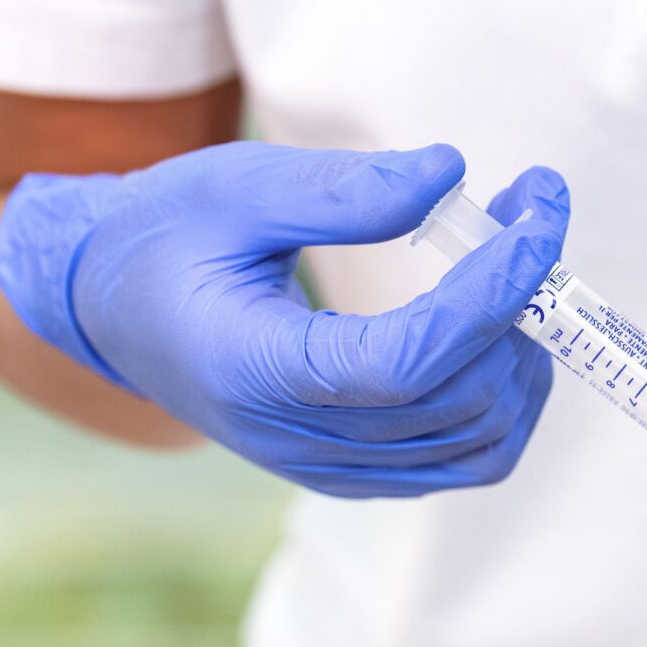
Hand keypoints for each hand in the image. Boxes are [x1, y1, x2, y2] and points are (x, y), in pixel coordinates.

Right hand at [0, 140, 564, 496]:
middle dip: (520, 303)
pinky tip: (503, 325)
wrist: (110, 308)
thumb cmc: (162, 238)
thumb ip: (340, 189)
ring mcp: (330, 467)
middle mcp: (296, 439)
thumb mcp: (230, 188)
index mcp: (254, 372)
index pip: (406, 362)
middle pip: (457, 401)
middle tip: (529, 210)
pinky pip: (466, 460)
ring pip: (480, 443)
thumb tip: (451, 174)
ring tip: (521, 264)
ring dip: (524, 352)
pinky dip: (508, 397)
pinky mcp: (358, 471)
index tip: (536, 218)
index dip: (488, 295)